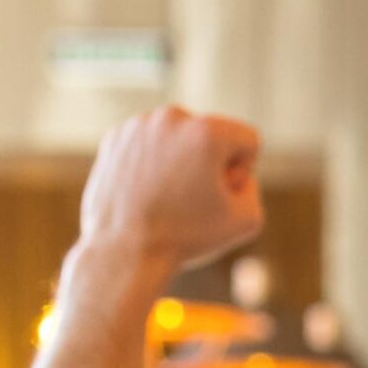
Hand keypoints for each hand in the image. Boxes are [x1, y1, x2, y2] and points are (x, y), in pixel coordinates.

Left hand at [77, 105, 263, 272]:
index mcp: (208, 131)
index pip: (247, 140)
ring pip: (178, 138)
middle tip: (192, 199)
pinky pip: (149, 144)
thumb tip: (229, 168)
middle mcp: (173, 117)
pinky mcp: (116, 136)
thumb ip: (252, 186)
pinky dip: (153, 164)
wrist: (124, 250)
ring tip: (167, 198)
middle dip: (210, 164)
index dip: (243, 172)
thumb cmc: (187, 236)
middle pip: (212, 135)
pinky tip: (146, 192)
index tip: (221, 196)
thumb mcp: (247, 220)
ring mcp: (139, 124)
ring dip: (181, 163)